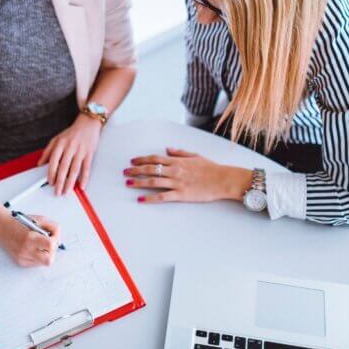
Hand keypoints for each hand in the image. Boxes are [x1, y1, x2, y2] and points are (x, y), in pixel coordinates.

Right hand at [0, 214, 60, 266]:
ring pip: (43, 263)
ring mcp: (22, 258)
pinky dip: (38, 256)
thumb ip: (52, 227)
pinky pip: (36, 263)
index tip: (53, 236)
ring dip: (45, 254)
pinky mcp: (21, 262)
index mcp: (29, 238)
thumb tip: (59, 237)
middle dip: (52, 252)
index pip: (50, 245)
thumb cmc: (20, 222)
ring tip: (41, 244)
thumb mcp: (39, 219)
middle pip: (49, 260)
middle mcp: (25, 250)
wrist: (2, 227)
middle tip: (49, 244)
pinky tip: (34, 248)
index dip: (55, 240)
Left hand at [37, 114, 101, 194]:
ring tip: (67, 191)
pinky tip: (81, 185)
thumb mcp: (56, 139)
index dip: (52, 173)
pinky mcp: (89, 153)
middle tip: (57, 191)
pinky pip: (86, 168)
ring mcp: (80, 151)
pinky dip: (84, 178)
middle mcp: (70, 147)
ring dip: (70, 182)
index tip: (50, 182)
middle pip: (64, 168)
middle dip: (60, 182)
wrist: (88, 123)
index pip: (54, 161)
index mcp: (60, 144)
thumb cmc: (72, 132)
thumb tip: (40, 163)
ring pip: (74, 169)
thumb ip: (47, 151)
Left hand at [123, 147, 251, 203]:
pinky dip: (150, 198)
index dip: (142, 159)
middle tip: (125, 172)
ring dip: (138, 182)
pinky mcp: (181, 194)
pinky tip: (140, 199)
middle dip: (135, 170)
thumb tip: (168, 149)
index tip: (132, 161)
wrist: (222, 179)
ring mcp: (177, 182)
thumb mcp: (195, 156)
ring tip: (128, 184)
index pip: (155, 158)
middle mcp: (175, 170)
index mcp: (177, 161)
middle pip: (150, 169)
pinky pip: (162, 196)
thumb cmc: (211, 168)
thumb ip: (180, 152)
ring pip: (153, 181)